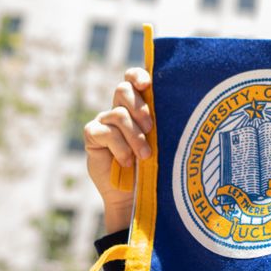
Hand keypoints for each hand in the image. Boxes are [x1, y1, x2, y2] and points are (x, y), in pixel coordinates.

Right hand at [84, 68, 153, 233]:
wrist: (134, 194)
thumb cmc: (154, 165)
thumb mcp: (161, 141)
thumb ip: (162, 121)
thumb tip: (177, 104)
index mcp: (139, 104)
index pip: (134, 78)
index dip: (138, 75)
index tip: (147, 84)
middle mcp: (120, 108)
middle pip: (123, 89)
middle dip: (139, 106)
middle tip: (151, 128)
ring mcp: (105, 120)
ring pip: (118, 114)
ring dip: (134, 136)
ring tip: (145, 155)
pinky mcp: (93, 135)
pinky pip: (105, 132)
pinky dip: (120, 147)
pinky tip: (127, 161)